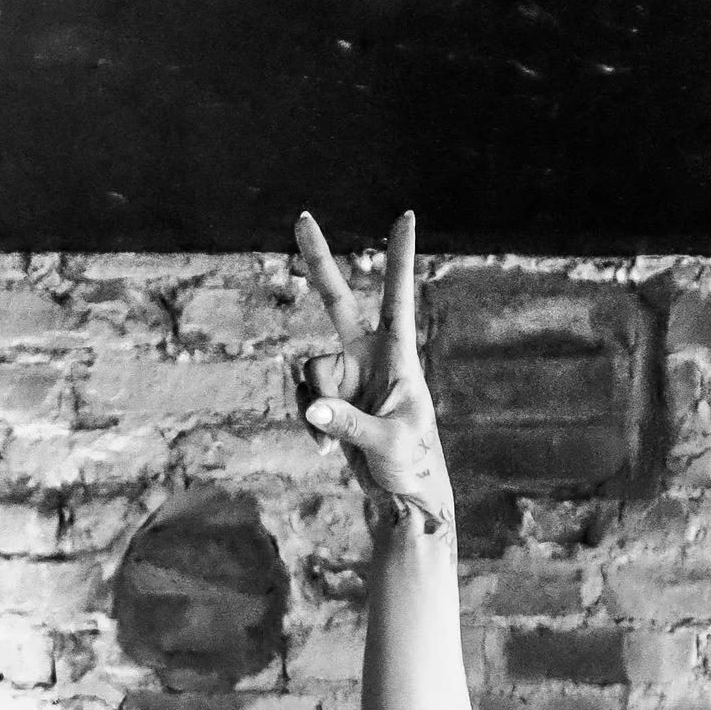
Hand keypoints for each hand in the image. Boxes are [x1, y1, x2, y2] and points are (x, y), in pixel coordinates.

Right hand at [294, 207, 453, 533]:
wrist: (400, 493)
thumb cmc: (409, 464)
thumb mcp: (387, 444)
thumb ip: (349, 423)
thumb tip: (313, 407)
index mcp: (398, 356)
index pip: (397, 298)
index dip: (400, 257)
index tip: (407, 216)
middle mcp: (368, 356)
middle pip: (337, 300)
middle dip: (318, 260)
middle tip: (301, 216)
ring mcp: (346, 374)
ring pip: (310, 368)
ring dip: (315, 403)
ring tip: (331, 437)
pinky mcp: (329, 396)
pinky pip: (304, 395)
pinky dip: (308, 420)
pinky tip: (323, 447)